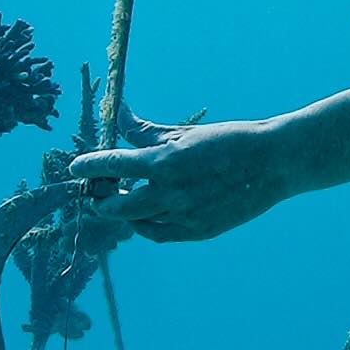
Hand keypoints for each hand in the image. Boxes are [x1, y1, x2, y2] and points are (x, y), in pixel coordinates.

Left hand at [88, 120, 295, 243]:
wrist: (272, 164)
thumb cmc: (227, 141)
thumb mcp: (183, 132)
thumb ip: (146, 130)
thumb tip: (119, 115)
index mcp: (164, 162)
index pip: (111, 165)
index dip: (89, 166)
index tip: (76, 167)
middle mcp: (169, 193)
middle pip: (116, 206)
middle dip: (101, 199)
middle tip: (98, 191)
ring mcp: (183, 216)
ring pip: (136, 222)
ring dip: (124, 212)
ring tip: (125, 199)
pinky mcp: (197, 232)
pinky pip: (159, 234)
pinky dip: (146, 225)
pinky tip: (146, 214)